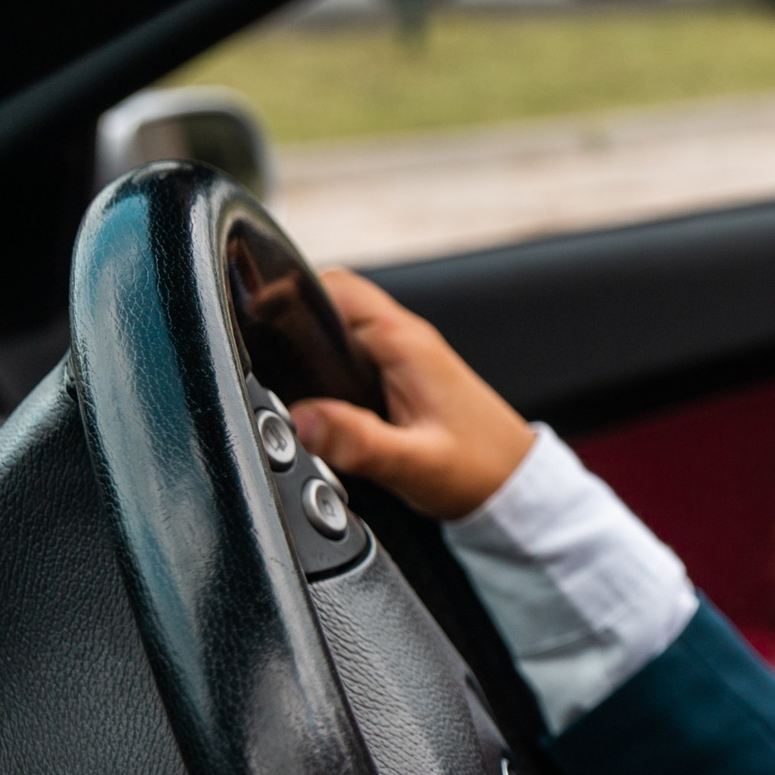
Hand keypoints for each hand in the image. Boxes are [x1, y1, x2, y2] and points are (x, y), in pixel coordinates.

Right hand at [289, 269, 537, 519]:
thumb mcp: (414, 463)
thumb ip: (356, 442)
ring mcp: (404, 358)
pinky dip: (330, 374)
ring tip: (290, 390)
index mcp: (405, 343)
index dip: (289, 297)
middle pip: (330, 306)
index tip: (257, 327)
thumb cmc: (481, 471)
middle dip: (293, 330)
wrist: (517, 488)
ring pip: (340, 334)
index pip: (334, 287)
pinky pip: (354, 359)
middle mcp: (404, 341)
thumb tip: (301, 418)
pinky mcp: (403, 380)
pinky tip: (323, 407)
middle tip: (268, 368)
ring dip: (312, 355)